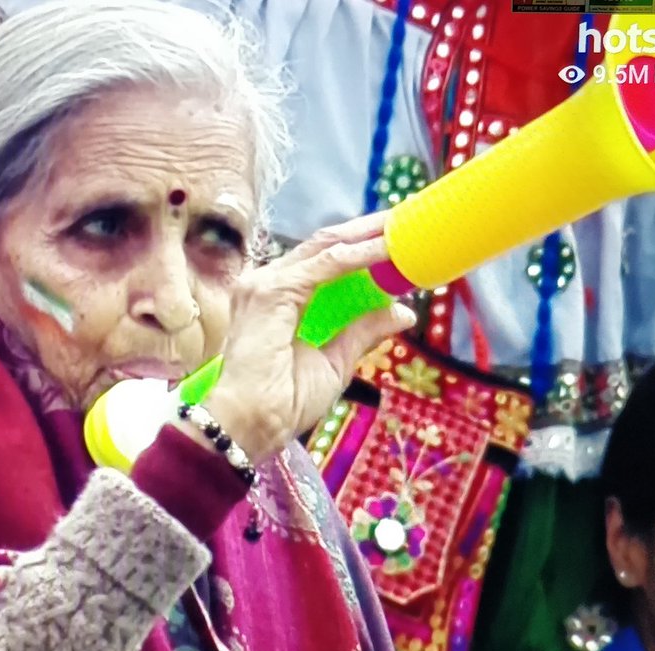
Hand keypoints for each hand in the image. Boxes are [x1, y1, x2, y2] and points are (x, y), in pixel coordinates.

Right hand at [194, 211, 415, 462]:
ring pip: (326, 248)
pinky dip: (359, 255)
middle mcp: (267, 284)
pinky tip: (385, 250)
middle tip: (402, 221)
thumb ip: (363, 331)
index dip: (359, 248)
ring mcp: (265, 283)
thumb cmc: (283, 402)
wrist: (252, 425)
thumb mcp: (336, 361)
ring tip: (400, 229)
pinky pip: (326, 265)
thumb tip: (402, 312)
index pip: (322, 263)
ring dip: (367, 237)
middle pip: (324, 246)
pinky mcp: (272, 290)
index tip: (394, 241)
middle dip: (366, 231)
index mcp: (277, 299)